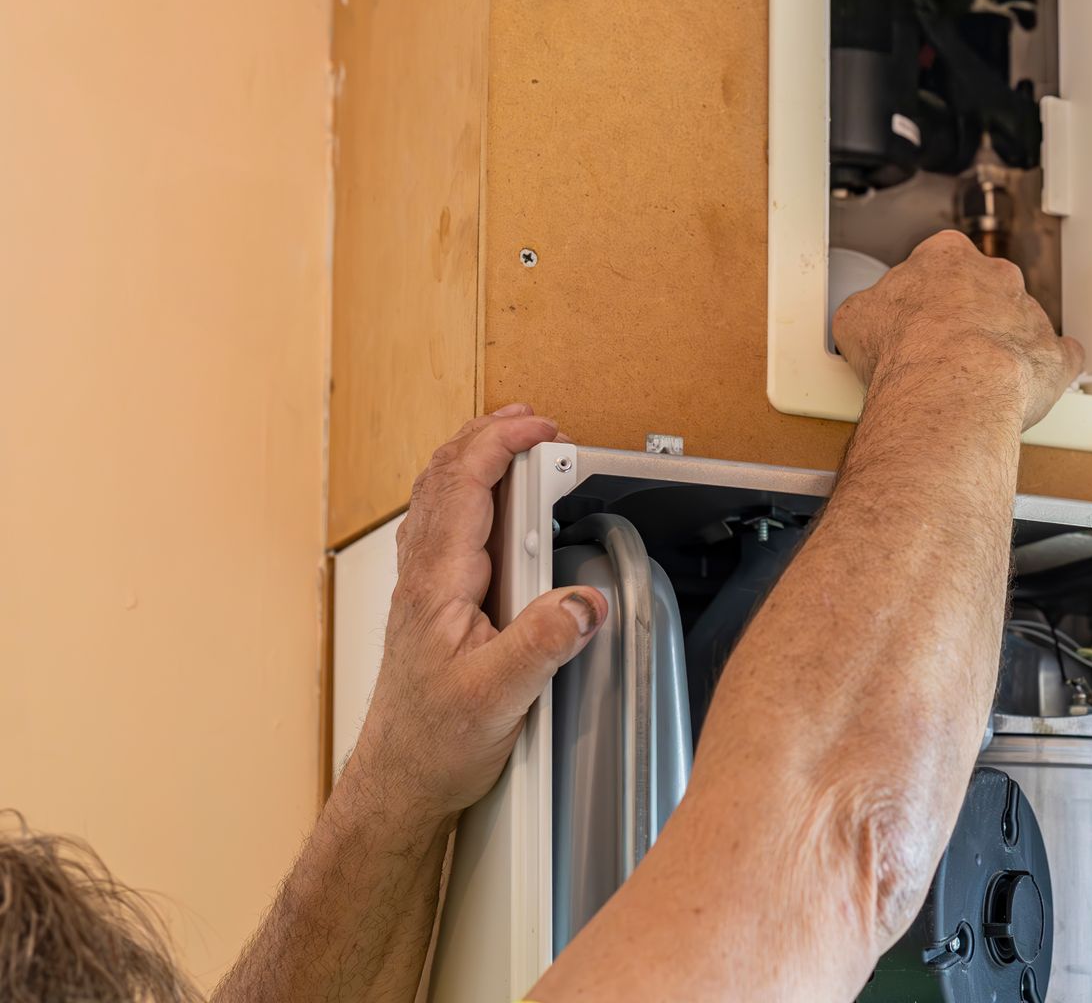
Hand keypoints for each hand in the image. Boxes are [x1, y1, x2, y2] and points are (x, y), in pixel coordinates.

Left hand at [347, 406, 607, 821]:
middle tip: (531, 420)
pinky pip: (438, 526)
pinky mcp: (429, 605)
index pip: (463, 485)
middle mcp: (424, 576)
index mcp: (438, 582)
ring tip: (507, 440)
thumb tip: (583, 602)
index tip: (542, 429)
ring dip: (470, 457)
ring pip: (436, 497)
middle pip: (443, 477)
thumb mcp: (500, 698)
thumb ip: (542, 644)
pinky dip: (462, 491)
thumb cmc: (435, 743)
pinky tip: (480, 503)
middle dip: (486, 435)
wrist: (399, 780)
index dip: (501, 444)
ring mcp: (422, 587)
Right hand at [833, 230, 1083, 429]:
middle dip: (968, 313)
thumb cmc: (905, 352)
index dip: (925, 291)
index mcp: (946, 256)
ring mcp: (1029, 314)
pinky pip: (1058, 357)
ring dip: (1002, 344)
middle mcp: (995, 277)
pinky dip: (1046, 368)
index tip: (917, 312)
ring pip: (1019, 322)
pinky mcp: (1053, 355)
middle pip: (984, 287)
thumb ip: (871, 309)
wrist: (949, 389)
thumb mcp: (856, 319)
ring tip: (975, 378)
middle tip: (942, 348)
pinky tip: (1030, 383)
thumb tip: (865, 321)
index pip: (939, 260)